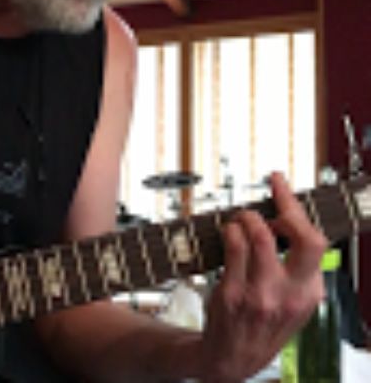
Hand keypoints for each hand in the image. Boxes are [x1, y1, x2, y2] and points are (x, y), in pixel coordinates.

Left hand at [198, 172, 325, 381]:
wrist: (232, 358)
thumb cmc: (262, 321)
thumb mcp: (292, 301)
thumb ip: (296, 267)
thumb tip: (285, 219)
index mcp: (309, 291)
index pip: (315, 241)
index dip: (297, 207)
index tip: (280, 185)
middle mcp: (290, 293)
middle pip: (302, 237)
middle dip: (285, 205)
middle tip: (269, 195)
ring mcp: (261, 294)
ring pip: (260, 234)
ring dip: (247, 217)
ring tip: (241, 220)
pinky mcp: (232, 293)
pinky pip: (233, 246)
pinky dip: (230, 230)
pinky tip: (228, 233)